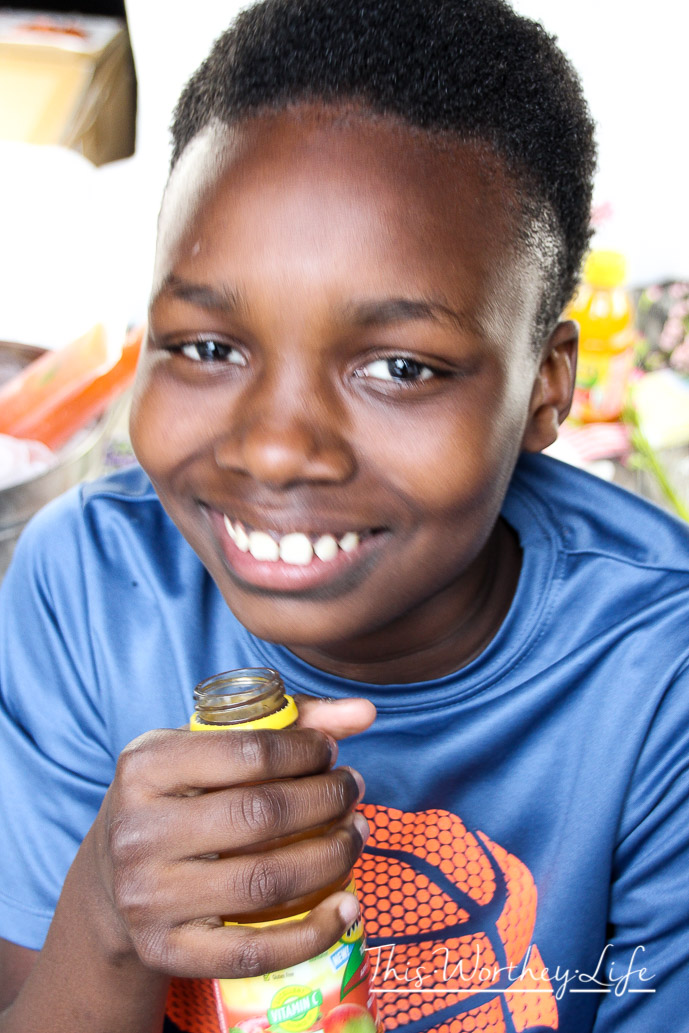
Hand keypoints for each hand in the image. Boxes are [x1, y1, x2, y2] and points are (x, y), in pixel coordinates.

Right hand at [85, 696, 375, 980]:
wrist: (112, 879)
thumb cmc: (177, 797)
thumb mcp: (206, 746)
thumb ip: (286, 720)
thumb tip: (365, 711)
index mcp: (147, 767)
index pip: (249, 753)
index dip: (305, 751)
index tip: (331, 752)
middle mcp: (140, 832)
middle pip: (263, 816)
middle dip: (327, 799)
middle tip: (352, 790)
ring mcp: (148, 897)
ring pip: (265, 882)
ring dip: (332, 857)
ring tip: (355, 834)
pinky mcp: (166, 951)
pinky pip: (253, 952)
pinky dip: (312, 934)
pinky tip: (346, 906)